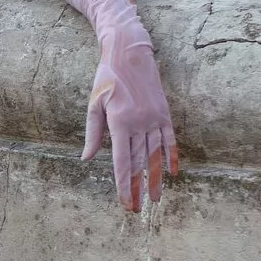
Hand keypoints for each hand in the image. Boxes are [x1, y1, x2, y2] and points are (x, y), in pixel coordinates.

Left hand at [82, 30, 178, 211]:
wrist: (130, 51)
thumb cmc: (107, 77)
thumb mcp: (95, 103)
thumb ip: (93, 133)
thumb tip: (87, 159)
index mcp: (119, 122)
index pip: (123, 162)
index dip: (124, 185)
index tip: (125, 202)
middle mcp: (139, 123)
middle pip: (139, 163)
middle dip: (137, 187)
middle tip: (137, 209)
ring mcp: (154, 118)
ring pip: (155, 155)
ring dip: (155, 178)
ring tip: (155, 199)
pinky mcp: (165, 113)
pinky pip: (170, 140)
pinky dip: (172, 157)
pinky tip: (172, 173)